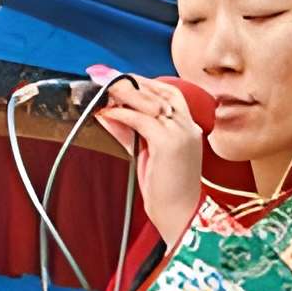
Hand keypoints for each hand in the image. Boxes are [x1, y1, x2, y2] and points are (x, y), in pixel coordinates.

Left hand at [91, 75, 209, 246]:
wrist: (182, 214)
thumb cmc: (167, 189)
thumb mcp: (146, 152)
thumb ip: (129, 131)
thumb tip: (107, 113)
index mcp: (189, 128)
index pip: (168, 93)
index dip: (143, 82)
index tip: (119, 77)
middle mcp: (188, 127)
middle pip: (158, 92)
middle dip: (128, 81)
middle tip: (102, 76)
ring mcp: (181, 134)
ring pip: (150, 102)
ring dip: (123, 93)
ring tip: (102, 90)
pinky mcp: (169, 144)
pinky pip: (141, 120)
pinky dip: (122, 114)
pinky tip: (108, 113)